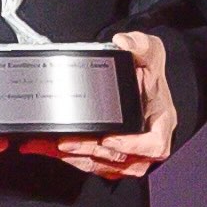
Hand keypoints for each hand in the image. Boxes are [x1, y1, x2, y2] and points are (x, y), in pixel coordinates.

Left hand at [39, 29, 184, 178]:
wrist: (141, 79)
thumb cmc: (149, 72)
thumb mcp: (150, 52)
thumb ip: (141, 45)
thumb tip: (125, 43)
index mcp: (160, 123)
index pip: (153, 145)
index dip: (132, 147)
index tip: (109, 139)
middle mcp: (145, 143)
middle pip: (119, 158)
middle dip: (89, 151)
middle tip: (65, 141)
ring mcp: (127, 153)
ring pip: (100, 164)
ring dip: (73, 157)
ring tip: (48, 144)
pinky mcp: (109, 156)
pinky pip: (88, 162)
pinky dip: (65, 156)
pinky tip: (45, 146)